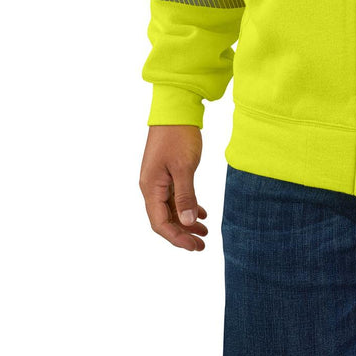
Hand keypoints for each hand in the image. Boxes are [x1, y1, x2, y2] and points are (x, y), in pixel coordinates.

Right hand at [139, 125, 208, 250]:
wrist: (176, 110)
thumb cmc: (178, 136)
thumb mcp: (184, 167)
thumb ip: (185, 195)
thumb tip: (186, 222)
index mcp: (151, 187)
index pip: (160, 223)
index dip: (176, 238)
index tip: (195, 246)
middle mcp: (151, 187)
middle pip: (164, 219)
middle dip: (182, 234)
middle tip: (202, 244)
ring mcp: (159, 180)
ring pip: (171, 209)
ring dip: (186, 221)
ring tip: (205, 231)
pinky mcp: (167, 173)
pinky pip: (175, 197)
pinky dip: (187, 207)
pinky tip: (201, 213)